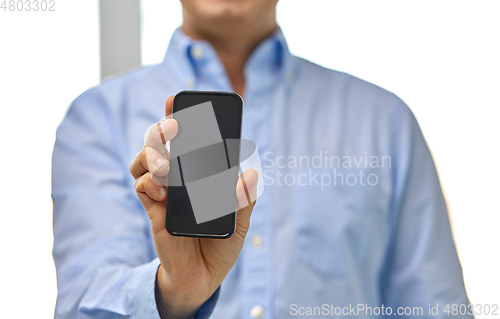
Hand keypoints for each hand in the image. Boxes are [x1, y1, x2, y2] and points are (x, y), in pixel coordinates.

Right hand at [130, 96, 257, 318]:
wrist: (203, 276)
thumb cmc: (221, 244)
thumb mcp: (240, 220)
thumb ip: (244, 197)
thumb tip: (251, 173)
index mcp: (200, 174)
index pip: (188, 140)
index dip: (179, 117)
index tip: (176, 100)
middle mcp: (179, 177)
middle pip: (162, 142)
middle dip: (161, 127)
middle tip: (172, 126)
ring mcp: (164, 191)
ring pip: (145, 159)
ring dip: (152, 154)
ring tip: (166, 166)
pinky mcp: (153, 208)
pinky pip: (142, 185)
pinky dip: (149, 182)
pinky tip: (162, 192)